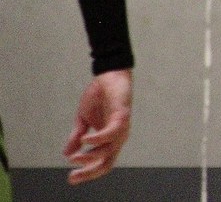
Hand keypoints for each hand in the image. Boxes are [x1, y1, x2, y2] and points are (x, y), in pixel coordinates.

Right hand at [64, 69, 131, 183]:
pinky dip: (97, 139)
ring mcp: (121, 127)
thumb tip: (67, 154)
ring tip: (74, 157)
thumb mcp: (84, 119)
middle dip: (89, 172)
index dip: (87, 173)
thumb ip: (77, 136)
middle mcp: (118, 136)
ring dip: (89, 156)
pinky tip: (84, 140)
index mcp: (110, 139)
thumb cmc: (99, 96)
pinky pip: (111, 132)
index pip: (102, 162)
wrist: (108, 74)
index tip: (70, 178)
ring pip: (108, 151)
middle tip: (72, 176)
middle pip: (107, 162)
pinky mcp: (122, 115)